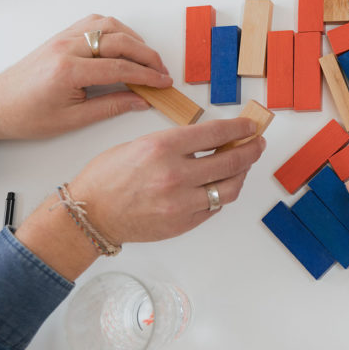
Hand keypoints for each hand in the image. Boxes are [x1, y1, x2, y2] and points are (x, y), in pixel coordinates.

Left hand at [0, 15, 172, 153]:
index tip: (163, 83)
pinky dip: (115, 30)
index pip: (120, 67)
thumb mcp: (72, 120)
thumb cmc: (27, 116)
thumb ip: (110, 106)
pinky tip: (124, 43)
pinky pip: (94, 23)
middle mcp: (67, 48)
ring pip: (109, 26)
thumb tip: (142, 100)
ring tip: (146, 58)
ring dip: (133, 39)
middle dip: (147, 56)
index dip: (147, 76)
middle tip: (161, 72)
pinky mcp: (62, 36)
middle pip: (120, 42)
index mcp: (68, 71)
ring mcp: (63, 38)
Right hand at [16, 118, 264, 279]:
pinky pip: (214, 206)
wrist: (90, 213)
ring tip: (243, 165)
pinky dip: (222, 193)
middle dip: (251, 150)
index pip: (216, 133)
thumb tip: (213, 139)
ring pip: (229, 187)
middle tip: (258, 144)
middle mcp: (176, 175)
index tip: (250, 126)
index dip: (240, 129)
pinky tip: (222, 184)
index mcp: (164, 148)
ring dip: (242, 174)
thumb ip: (178, 142)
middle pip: (231, 160)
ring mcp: (181, 202)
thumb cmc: (109, 176)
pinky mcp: (183, 223)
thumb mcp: (141, 143)